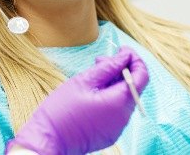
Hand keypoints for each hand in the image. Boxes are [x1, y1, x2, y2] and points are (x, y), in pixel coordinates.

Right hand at [6, 46, 148, 154]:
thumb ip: (109, 67)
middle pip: (133, 87)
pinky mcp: (109, 133)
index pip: (141, 76)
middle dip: (121, 69)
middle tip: (101, 59)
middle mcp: (123, 117)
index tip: (122, 50)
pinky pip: (116, 110)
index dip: (135, 60)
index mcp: (118, 102)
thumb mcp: (84, 81)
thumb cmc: (61, 110)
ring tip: (94, 75)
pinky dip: (110, 97)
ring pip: (124, 98)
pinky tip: (93, 92)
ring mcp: (117, 127)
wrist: (47, 139)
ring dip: (114, 83)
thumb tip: (125, 56)